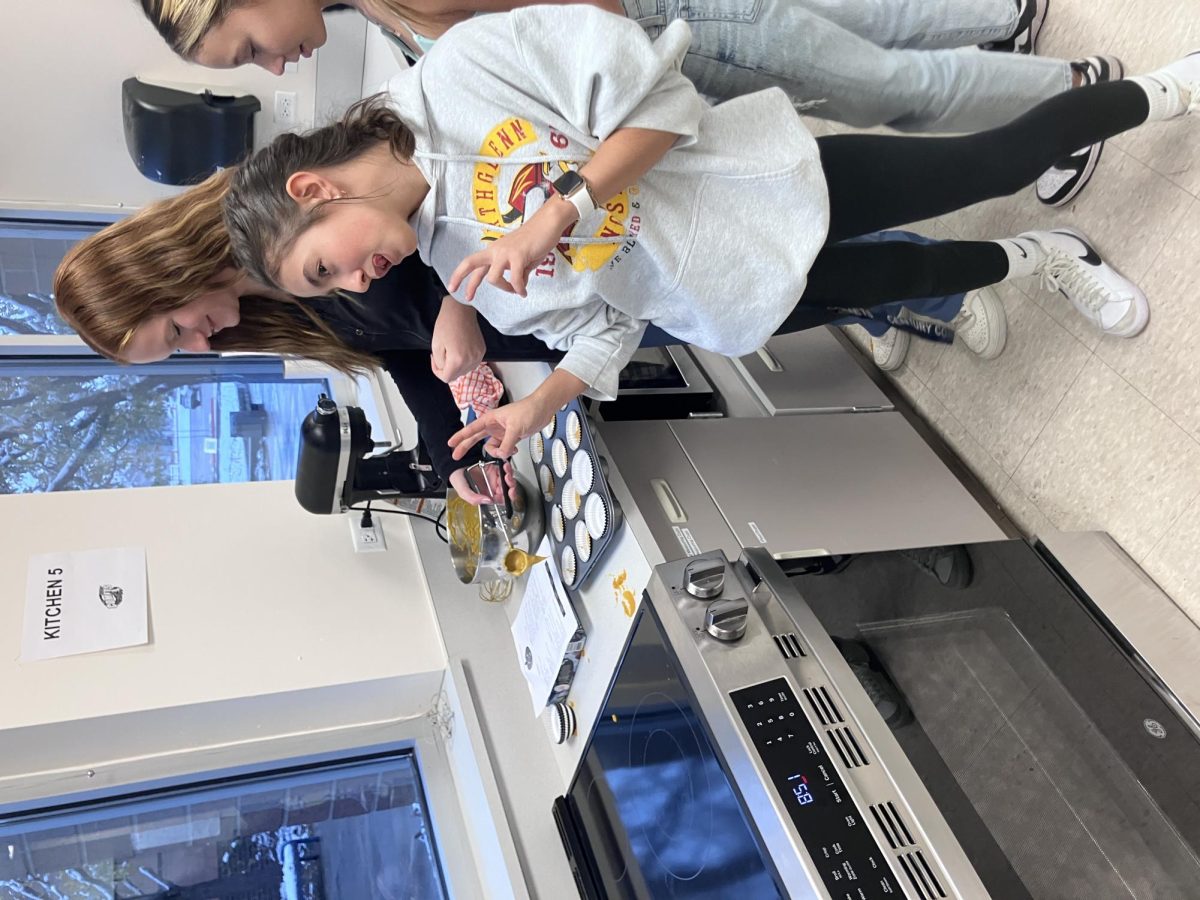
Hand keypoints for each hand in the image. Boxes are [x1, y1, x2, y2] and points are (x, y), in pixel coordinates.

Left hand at [431, 296, 485, 382]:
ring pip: (465, 370)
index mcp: (457, 360)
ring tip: (451, 352)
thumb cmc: (446, 324)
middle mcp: (470, 360)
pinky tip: (460, 350)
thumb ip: (440, 363)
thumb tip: (445, 369)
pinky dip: (464, 361)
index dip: (437, 372)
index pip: (446, 378)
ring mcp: (478, 356)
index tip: (434, 360)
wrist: (460, 310)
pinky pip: (472, 363)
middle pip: (456, 376)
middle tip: (441, 355)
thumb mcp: (436, 346)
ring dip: (456, 366)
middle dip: (447, 368)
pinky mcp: (482, 351)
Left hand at [448, 198, 575, 300]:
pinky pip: (515, 280)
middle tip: (465, 297)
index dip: (460, 276)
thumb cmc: (536, 240)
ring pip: (493, 278)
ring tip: (517, 290)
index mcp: (494, 250)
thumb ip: (516, 272)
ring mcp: (505, 252)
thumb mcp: (522, 260)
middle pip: (470, 262)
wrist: (547, 223)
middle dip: (462, 278)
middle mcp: (495, 250)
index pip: (472, 263)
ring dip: (505, 288)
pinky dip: (520, 289)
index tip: (453, 288)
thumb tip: (517, 286)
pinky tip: (524, 292)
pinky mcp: (518, 255)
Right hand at [448, 393, 554, 459]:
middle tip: (456, 456)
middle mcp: (493, 426)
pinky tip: (514, 449)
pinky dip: (507, 452)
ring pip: (491, 447)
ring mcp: (501, 432)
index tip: (451, 443)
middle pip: (475, 438)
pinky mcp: (510, 437)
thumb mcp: (515, 427)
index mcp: (490, 419)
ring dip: (498, 452)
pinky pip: (503, 449)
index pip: (471, 429)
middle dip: (466, 447)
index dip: (460, 436)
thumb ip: (507, 443)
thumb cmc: (528, 410)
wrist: (542, 410)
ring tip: (508, 449)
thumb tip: (501, 455)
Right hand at [448, 461, 517, 505]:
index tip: (509, 492)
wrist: (455, 463)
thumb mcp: (462, 490)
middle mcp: (492, 487)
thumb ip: (472, 498)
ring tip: (506, 471)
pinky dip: (506, 467)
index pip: (502, 500)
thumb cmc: (458, 477)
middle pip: (508, 489)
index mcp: (487, 495)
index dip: (508, 497)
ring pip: (507, 478)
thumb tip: (487, 501)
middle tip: (508, 480)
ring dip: (509, 474)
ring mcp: (494, 476)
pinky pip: (504, 468)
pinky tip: (504, 465)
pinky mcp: (494, 467)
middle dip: (511, 485)